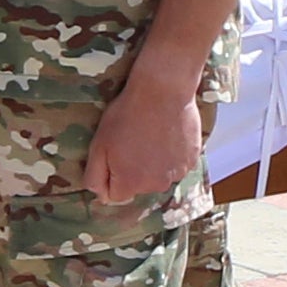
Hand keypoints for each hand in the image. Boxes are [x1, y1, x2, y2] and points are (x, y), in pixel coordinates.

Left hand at [85, 60, 208, 204]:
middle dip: (133, 170)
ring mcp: (177, 174)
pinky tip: (167, 135)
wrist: (163, 90)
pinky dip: (171, 155)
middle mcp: (156, 186)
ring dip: (154, 163)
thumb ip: (95, 176)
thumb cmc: (127, 115)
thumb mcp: (99, 145)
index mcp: (131, 184)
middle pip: (139, 186)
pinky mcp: (192, 160)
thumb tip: (99, 195)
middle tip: (132, 141)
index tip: (114, 153)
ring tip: (150, 136)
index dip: (111, 174)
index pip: (115, 195)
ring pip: (159, 176)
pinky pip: (177, 165)